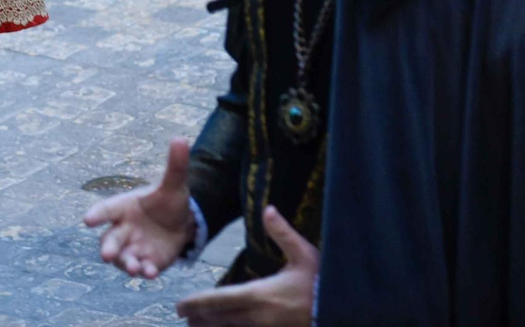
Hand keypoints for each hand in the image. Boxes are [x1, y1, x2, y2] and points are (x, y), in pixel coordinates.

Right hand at [83, 138, 195, 279]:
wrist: (182, 223)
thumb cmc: (167, 201)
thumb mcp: (174, 183)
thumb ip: (175, 165)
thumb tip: (181, 138)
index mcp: (124, 207)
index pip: (107, 210)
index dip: (97, 215)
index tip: (87, 220)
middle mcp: (124, 230)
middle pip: (110, 239)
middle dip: (108, 248)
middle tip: (107, 255)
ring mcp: (134, 248)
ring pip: (124, 259)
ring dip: (126, 264)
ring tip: (134, 268)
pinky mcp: (147, 262)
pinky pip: (142, 269)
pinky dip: (145, 272)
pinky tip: (151, 273)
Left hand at [174, 205, 317, 326]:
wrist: (344, 310)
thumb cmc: (323, 282)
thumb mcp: (305, 254)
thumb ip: (283, 233)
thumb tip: (268, 209)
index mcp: (262, 293)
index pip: (221, 299)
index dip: (199, 303)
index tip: (181, 304)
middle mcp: (259, 316)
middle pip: (221, 319)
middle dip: (199, 317)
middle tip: (182, 315)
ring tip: (195, 326)